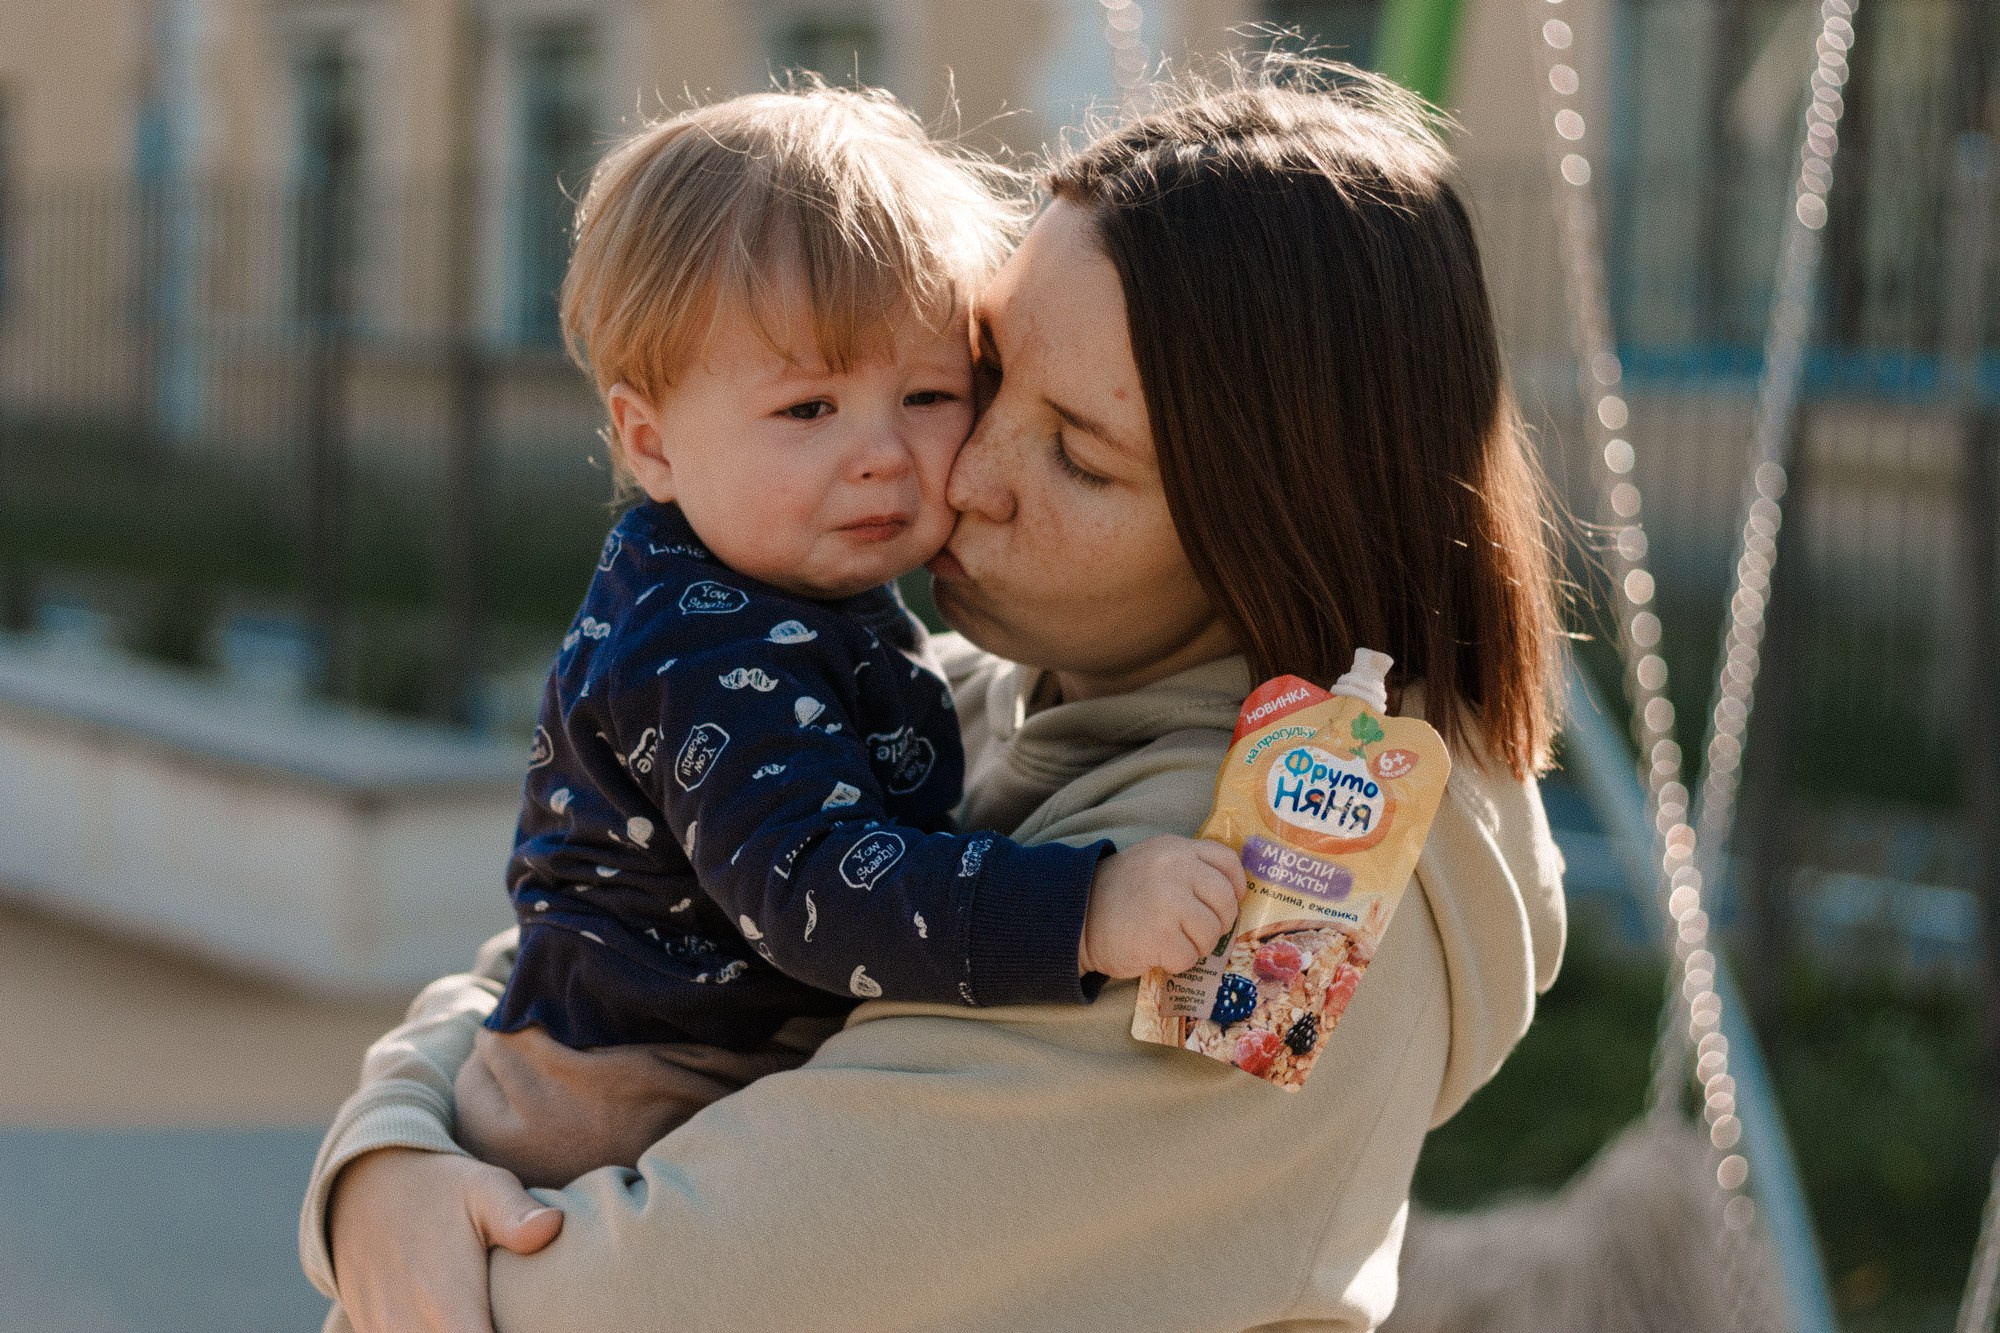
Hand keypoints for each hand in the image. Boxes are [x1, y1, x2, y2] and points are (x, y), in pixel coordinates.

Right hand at [328, 1147, 563, 1332]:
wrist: (363, 1185)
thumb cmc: (438, 1188)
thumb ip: (516, 1214)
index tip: (540, 1327)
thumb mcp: (483, 1187)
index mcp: (446, 1303)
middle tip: (515, 1323)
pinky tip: (460, 1324)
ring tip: (492, 1323)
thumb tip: (554, 1226)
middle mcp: (408, 1329)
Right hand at [1079, 835, 1245, 977]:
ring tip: (1171, 940)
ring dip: (1195, 946)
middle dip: (1218, 923)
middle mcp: (1175, 869)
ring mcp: (1168, 902)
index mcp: (1175, 849)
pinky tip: (1156, 952)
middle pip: (1225, 902)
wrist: (1076, 918)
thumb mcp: (1153, 863)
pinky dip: (1175, 962)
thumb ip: (1188, 868)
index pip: (1227, 860)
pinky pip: (1189, 957)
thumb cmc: (1118, 895)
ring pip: (1211, 934)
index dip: (1235, 885)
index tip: (1229, 901)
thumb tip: (1231, 894)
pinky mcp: (1160, 936)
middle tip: (1198, 931)